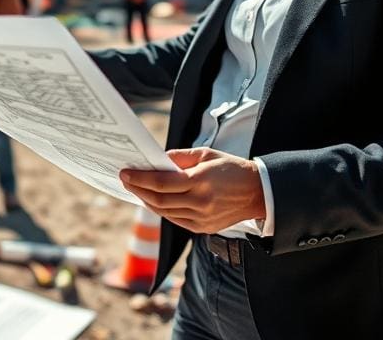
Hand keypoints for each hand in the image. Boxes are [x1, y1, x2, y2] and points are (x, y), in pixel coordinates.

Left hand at [120, 148, 265, 233]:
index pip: (161, 183)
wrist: (258, 193)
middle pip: (158, 200)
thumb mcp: (205, 154)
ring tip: (135, 189)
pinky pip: (174, 219)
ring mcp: (201, 218)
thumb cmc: (230, 169)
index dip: (139, 179)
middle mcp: (200, 203)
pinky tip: (152, 200)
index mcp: (200, 182)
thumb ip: (178, 157)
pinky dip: (160, 210)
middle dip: (138, 190)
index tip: (125, 173)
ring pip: (164, 212)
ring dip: (146, 201)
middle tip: (125, 180)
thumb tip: (156, 161)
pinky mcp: (203, 228)